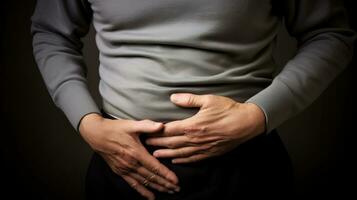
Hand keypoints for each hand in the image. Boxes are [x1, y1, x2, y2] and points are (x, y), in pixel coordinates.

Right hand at [79, 113, 179, 199]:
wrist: (97, 134)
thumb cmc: (115, 128)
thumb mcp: (132, 125)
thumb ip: (147, 126)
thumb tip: (161, 126)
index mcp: (136, 152)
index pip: (155, 167)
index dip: (166, 175)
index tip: (176, 181)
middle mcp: (131, 164)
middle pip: (152, 177)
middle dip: (165, 184)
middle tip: (177, 189)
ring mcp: (125, 169)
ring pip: (144, 182)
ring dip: (157, 188)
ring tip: (169, 192)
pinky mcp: (120, 172)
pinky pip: (133, 184)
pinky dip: (143, 191)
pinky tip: (151, 197)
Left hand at [145, 93, 265, 163]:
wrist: (247, 123)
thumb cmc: (228, 110)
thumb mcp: (208, 100)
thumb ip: (189, 99)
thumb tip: (172, 97)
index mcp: (192, 125)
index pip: (169, 130)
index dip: (156, 132)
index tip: (146, 133)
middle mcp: (195, 139)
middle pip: (171, 143)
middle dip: (157, 144)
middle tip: (146, 145)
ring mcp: (202, 148)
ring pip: (180, 153)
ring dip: (166, 154)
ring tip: (155, 155)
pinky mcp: (210, 153)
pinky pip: (192, 159)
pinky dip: (182, 160)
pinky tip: (176, 160)